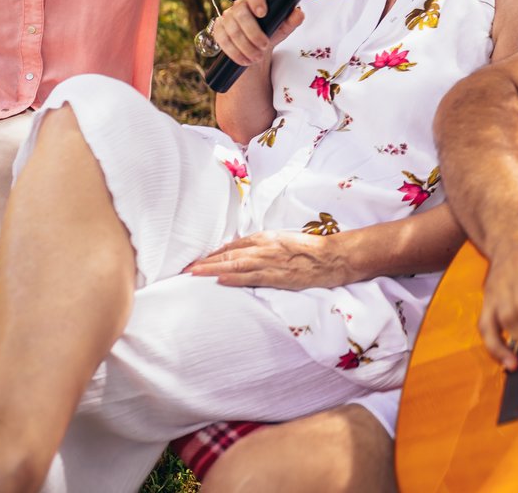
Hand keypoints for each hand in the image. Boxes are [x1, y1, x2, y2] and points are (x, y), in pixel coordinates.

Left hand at [185, 230, 348, 288]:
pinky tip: (220, 280)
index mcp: (267, 237)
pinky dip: (234, 278)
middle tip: (184, 269)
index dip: (214, 253)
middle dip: (206, 262)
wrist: (333, 257)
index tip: (197, 261)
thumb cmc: (309, 250)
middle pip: (229, 254)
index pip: (234, 245)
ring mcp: (271, 261)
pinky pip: (252, 277)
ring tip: (193, 274)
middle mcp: (265, 247)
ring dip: (213, 269)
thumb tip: (240, 252)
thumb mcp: (283, 242)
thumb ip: (262, 246)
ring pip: (236, 265)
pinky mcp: (278, 276)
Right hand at [209, 0, 305, 65]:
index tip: (263, 13)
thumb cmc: (273, 31)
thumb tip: (298, 13)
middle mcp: (239, 4)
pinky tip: (245, 60)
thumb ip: (293, 19)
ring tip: (257, 56)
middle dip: (253, 33)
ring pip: (232, 30)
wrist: (259, 48)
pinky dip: (235, 53)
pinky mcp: (219, 30)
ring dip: (245, 46)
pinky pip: (222, 40)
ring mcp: (227, 17)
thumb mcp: (285, 26)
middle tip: (264, 45)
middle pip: (240, 13)